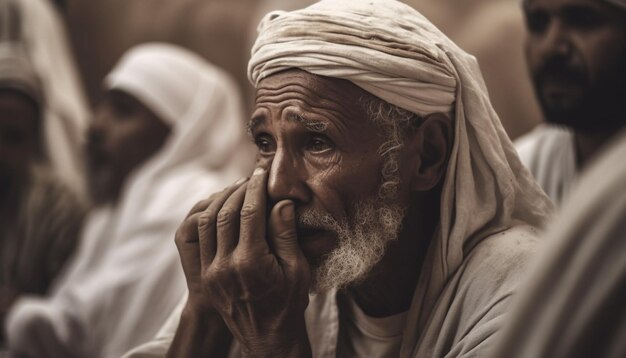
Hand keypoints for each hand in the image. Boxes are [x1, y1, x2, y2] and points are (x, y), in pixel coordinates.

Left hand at [178, 167, 311, 356]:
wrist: (267, 337)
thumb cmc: (289, 304)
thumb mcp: (297, 269)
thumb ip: (286, 234)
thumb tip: (280, 202)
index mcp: (251, 263)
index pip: (250, 212)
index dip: (256, 187)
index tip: (261, 170)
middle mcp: (225, 266)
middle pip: (225, 212)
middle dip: (239, 189)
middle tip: (251, 175)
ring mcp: (212, 272)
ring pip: (208, 222)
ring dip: (221, 200)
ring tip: (238, 188)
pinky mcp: (206, 276)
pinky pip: (202, 237)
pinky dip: (211, 216)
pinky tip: (225, 208)